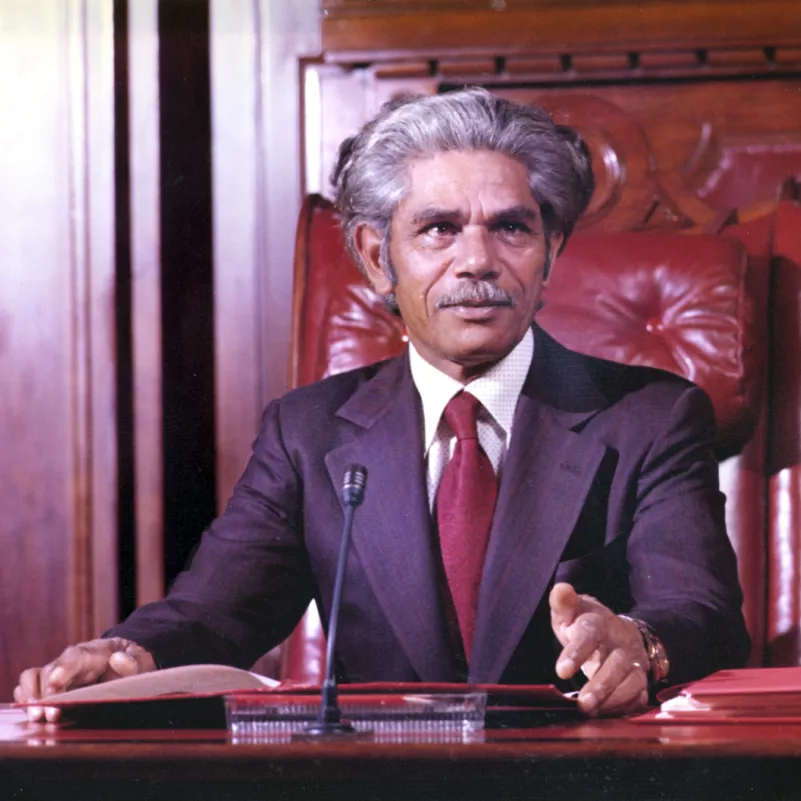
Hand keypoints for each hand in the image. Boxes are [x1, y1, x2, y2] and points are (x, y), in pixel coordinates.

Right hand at [13, 638, 155, 721]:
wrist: (124, 659)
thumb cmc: (130, 660)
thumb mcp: (140, 659)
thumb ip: (133, 661)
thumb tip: (117, 659)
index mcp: (92, 652)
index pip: (74, 656)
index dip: (64, 669)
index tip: (56, 682)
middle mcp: (69, 661)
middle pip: (49, 671)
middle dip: (46, 693)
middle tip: (48, 714)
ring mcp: (57, 673)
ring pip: (33, 678)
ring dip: (31, 697)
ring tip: (36, 717)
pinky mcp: (51, 687)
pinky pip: (29, 689)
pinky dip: (26, 700)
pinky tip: (31, 715)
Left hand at [550, 582, 648, 716]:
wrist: (614, 631)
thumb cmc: (583, 622)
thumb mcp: (570, 611)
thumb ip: (563, 603)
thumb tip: (561, 589)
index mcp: (600, 623)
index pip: (591, 634)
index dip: (577, 651)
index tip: (561, 671)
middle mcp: (620, 643)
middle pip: (616, 664)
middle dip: (601, 685)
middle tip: (582, 703)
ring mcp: (634, 663)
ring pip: (632, 682)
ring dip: (613, 699)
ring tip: (590, 711)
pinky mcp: (640, 681)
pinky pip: (639, 697)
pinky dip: (625, 707)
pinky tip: (606, 715)